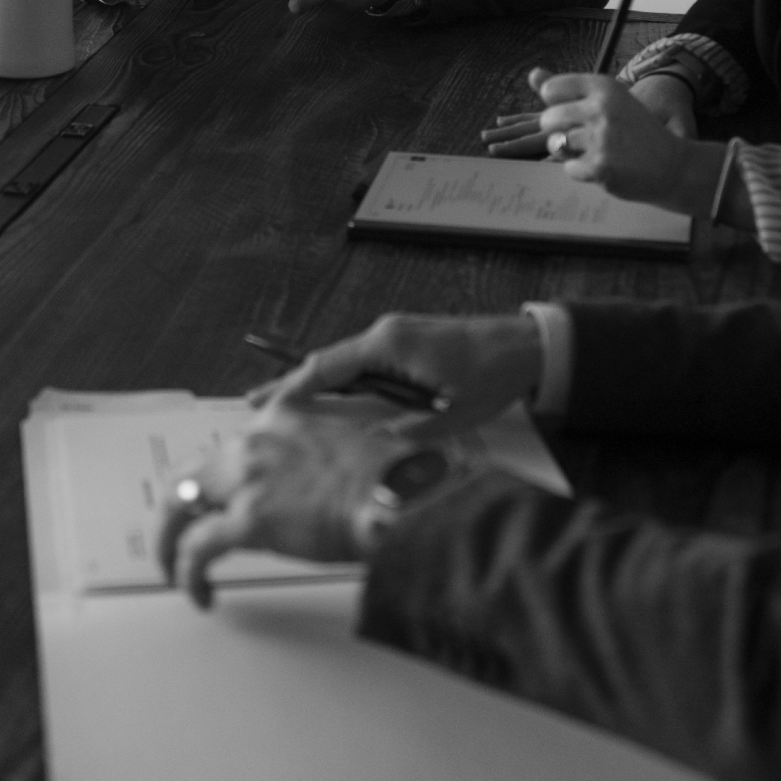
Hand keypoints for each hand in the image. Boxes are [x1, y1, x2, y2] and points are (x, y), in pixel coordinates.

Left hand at [156, 401, 401, 608]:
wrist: (400, 492)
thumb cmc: (388, 476)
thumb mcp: (345, 445)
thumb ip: (311, 457)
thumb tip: (303, 489)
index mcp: (279, 418)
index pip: (228, 446)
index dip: (214, 480)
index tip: (211, 499)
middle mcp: (254, 442)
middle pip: (188, 472)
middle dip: (173, 507)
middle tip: (172, 534)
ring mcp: (248, 479)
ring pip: (177, 505)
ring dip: (169, 540)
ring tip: (172, 566)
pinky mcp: (249, 519)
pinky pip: (197, 549)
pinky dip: (187, 574)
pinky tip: (198, 592)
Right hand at [268, 311, 543, 433]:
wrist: (527, 346)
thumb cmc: (493, 375)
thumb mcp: (450, 415)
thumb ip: (406, 431)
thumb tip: (369, 446)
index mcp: (390, 345)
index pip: (327, 366)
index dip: (293, 388)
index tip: (265, 406)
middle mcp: (386, 334)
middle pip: (327, 362)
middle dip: (291, 386)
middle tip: (254, 404)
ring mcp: (395, 336)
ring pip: (343, 363)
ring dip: (315, 385)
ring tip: (282, 408)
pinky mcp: (406, 343)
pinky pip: (363, 364)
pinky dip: (340, 382)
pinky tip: (330, 402)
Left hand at [482, 73, 697, 157]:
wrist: (674, 166)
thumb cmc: (637, 131)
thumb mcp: (610, 99)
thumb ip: (569, 89)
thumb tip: (532, 74)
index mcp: (604, 86)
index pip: (551, 89)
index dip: (556, 105)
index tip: (575, 113)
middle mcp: (601, 108)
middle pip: (547, 119)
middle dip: (557, 131)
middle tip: (584, 137)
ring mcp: (600, 138)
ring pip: (556, 144)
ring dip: (570, 152)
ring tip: (597, 151)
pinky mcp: (599, 166)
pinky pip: (568, 168)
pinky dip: (582, 171)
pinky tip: (604, 166)